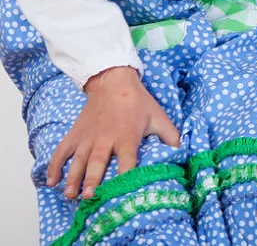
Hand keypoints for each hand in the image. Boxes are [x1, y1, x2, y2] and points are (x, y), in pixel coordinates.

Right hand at [47, 67, 179, 198]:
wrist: (113, 82)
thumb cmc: (138, 102)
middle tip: (89, 197)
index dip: (126, 175)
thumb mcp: (158, 117)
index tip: (122, 190)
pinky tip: (50, 181)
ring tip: (70, 195)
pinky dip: (54, 166)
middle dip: (93, 181)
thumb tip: (181, 152)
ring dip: (73, 178)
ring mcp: (88, 137)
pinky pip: (62, 151)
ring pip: (78, 161)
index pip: (128, 160)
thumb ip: (170, 135)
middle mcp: (105, 139)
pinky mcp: (75, 134)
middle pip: (98, 163)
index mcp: (127, 137)